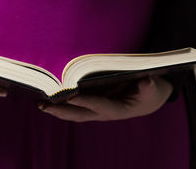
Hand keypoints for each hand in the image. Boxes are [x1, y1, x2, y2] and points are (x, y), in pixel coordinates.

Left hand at [38, 76, 172, 121]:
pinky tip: (51, 98)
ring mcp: (98, 108)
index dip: (85, 102)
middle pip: (81, 114)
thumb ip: (151, 86)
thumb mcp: (155, 89)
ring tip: (41, 104)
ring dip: (58, 109)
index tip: (69, 98)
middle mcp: (104, 111)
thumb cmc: (152, 92)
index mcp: (119, 109)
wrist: (150, 98)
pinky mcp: (95, 103)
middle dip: (62, 111)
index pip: (99, 106)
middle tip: (44, 106)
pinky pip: (77, 106)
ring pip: (75, 112)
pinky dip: (63, 104)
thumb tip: (147, 81)